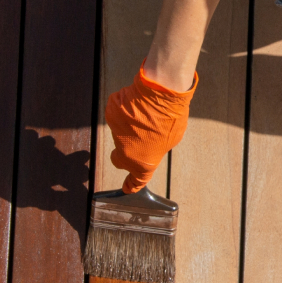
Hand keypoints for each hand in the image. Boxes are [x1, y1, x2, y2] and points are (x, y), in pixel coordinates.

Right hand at [105, 64, 197, 192]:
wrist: (162, 94)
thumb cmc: (171, 117)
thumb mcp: (171, 140)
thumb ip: (157, 147)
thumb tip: (150, 144)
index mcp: (142, 163)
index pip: (135, 181)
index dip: (131, 185)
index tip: (127, 188)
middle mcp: (124, 152)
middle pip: (119, 158)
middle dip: (125, 152)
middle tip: (137, 141)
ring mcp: (115, 132)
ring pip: (120, 132)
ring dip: (130, 126)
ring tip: (148, 114)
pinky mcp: (110, 114)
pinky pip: (118, 114)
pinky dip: (126, 110)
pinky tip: (139, 103)